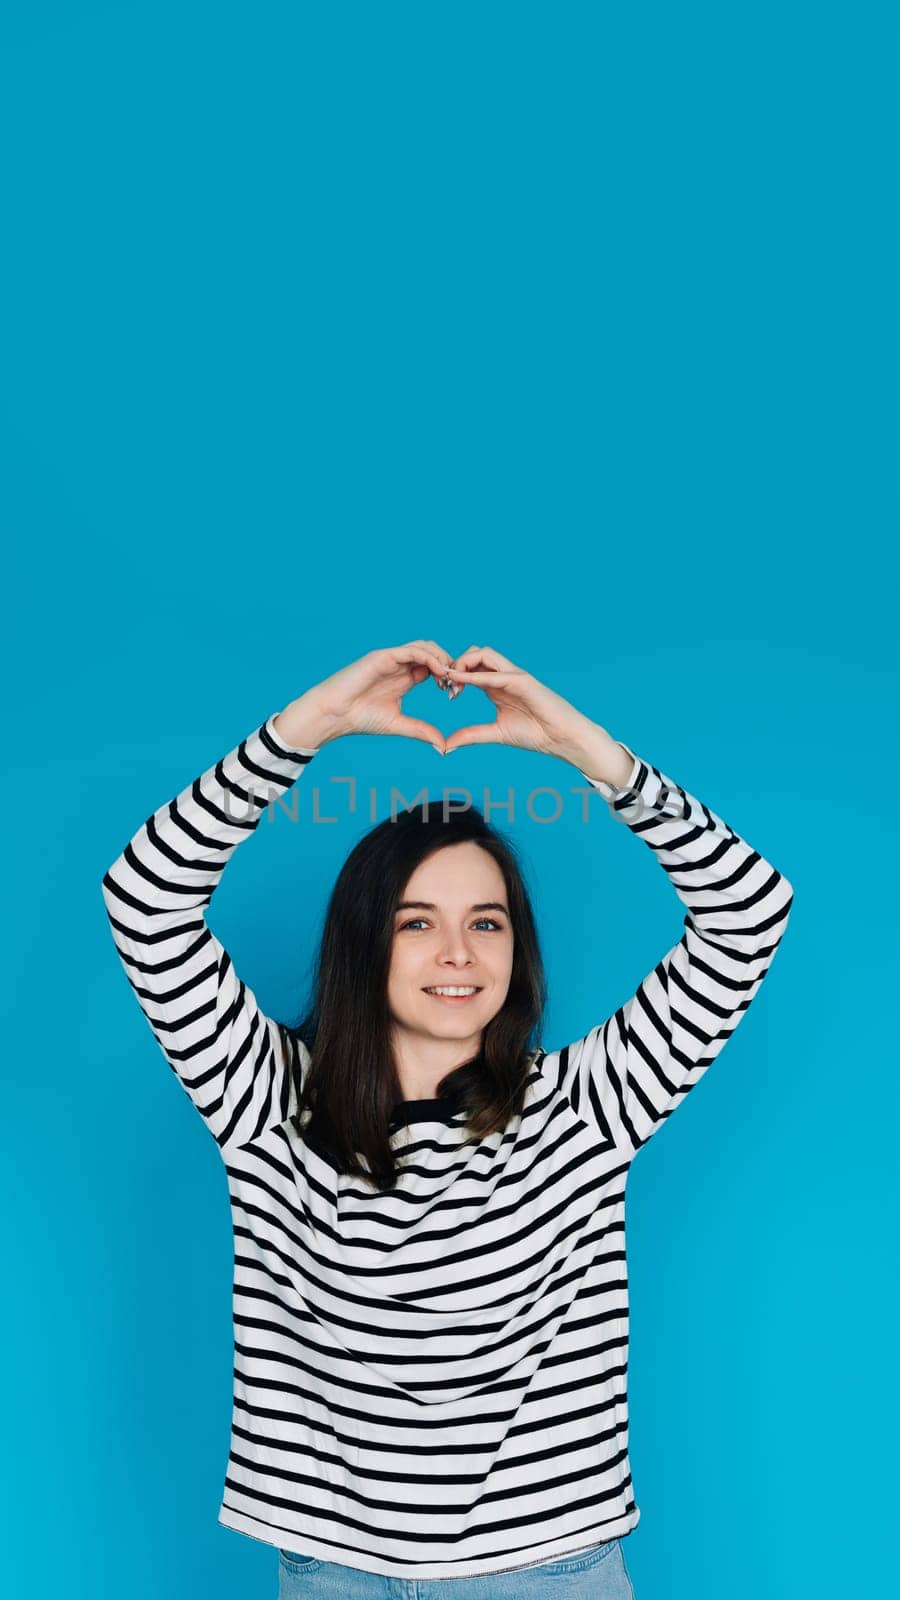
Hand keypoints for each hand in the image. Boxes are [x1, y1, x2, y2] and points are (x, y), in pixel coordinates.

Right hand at [289, 640, 454, 748]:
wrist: (334, 714)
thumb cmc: (360, 718)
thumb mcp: (398, 724)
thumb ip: (420, 731)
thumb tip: (442, 746)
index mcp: (404, 678)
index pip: (433, 667)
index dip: (448, 677)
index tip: (455, 694)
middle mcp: (399, 665)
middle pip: (433, 653)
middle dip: (448, 665)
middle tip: (455, 685)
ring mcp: (391, 659)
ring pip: (425, 647)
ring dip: (441, 659)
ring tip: (449, 677)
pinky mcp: (383, 656)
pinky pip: (412, 650)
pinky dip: (429, 658)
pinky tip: (438, 672)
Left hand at [441, 645, 597, 757]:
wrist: (562, 738)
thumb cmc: (536, 734)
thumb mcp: (496, 733)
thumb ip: (471, 735)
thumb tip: (446, 746)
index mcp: (496, 686)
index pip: (471, 667)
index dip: (454, 675)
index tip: (446, 692)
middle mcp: (504, 676)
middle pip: (475, 653)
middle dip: (455, 664)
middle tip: (446, 686)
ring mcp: (514, 676)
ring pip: (484, 653)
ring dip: (463, 663)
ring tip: (452, 681)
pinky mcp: (523, 681)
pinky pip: (495, 673)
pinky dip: (475, 676)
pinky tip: (460, 681)